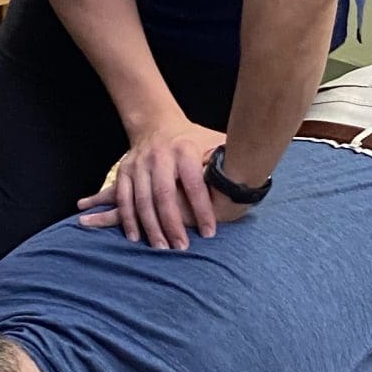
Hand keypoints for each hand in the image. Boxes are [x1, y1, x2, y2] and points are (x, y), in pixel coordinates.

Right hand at [76, 118, 225, 249]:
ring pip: (142, 199)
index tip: (209, 233)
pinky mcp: (124, 170)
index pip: (194, 184)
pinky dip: (128, 219)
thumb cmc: (192, 141)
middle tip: (182, 247)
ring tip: (162, 247)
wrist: (156, 124)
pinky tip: (136, 237)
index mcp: (185, 150)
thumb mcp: (212, 142)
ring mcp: (139, 163)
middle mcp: (160, 156)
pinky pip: (124, 198)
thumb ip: (226, 159)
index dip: (202, 210)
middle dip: (173, 224)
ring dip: (151, 227)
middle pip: (164, 195)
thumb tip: (247, 177)